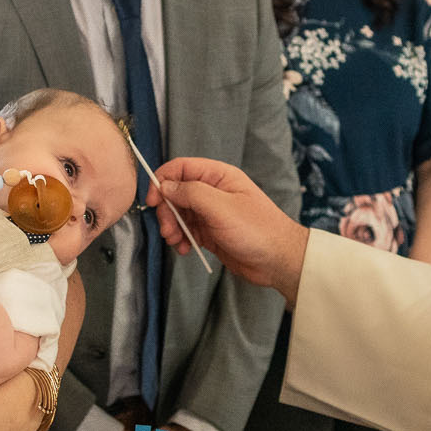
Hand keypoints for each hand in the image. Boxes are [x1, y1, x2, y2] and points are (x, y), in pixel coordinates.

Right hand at [150, 157, 307, 303]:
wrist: (278, 261)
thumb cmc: (257, 230)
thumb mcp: (221, 208)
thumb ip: (192, 193)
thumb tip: (165, 186)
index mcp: (219, 176)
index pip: (181, 168)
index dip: (162, 180)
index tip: (152, 200)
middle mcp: (213, 192)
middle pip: (176, 193)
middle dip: (167, 210)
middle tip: (167, 229)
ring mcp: (212, 213)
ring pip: (179, 214)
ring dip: (172, 227)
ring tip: (176, 242)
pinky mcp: (211, 232)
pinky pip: (187, 231)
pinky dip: (181, 239)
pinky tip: (184, 249)